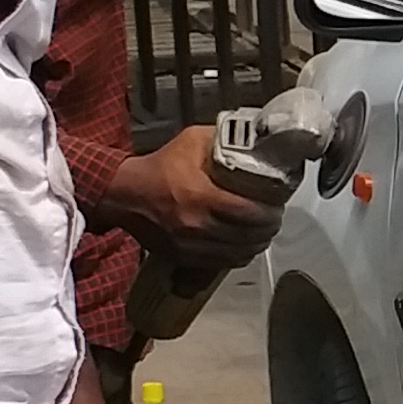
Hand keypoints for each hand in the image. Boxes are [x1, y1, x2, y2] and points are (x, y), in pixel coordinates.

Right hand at [96, 130, 282, 270]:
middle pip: (248, 237)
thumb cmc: (160, 166)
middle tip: (274, 218)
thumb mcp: (191, 141)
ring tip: (263, 232)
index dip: (270, 213)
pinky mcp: (184, 257)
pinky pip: (221, 263)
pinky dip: (238, 256)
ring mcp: (190, 246)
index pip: (249, 213)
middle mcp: (197, 225)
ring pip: (238, 254)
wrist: (124, 194)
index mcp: (201, 196)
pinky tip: (244, 246)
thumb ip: (222, 140)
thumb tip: (252, 141)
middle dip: (267, 229)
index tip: (277, 206)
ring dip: (256, 244)